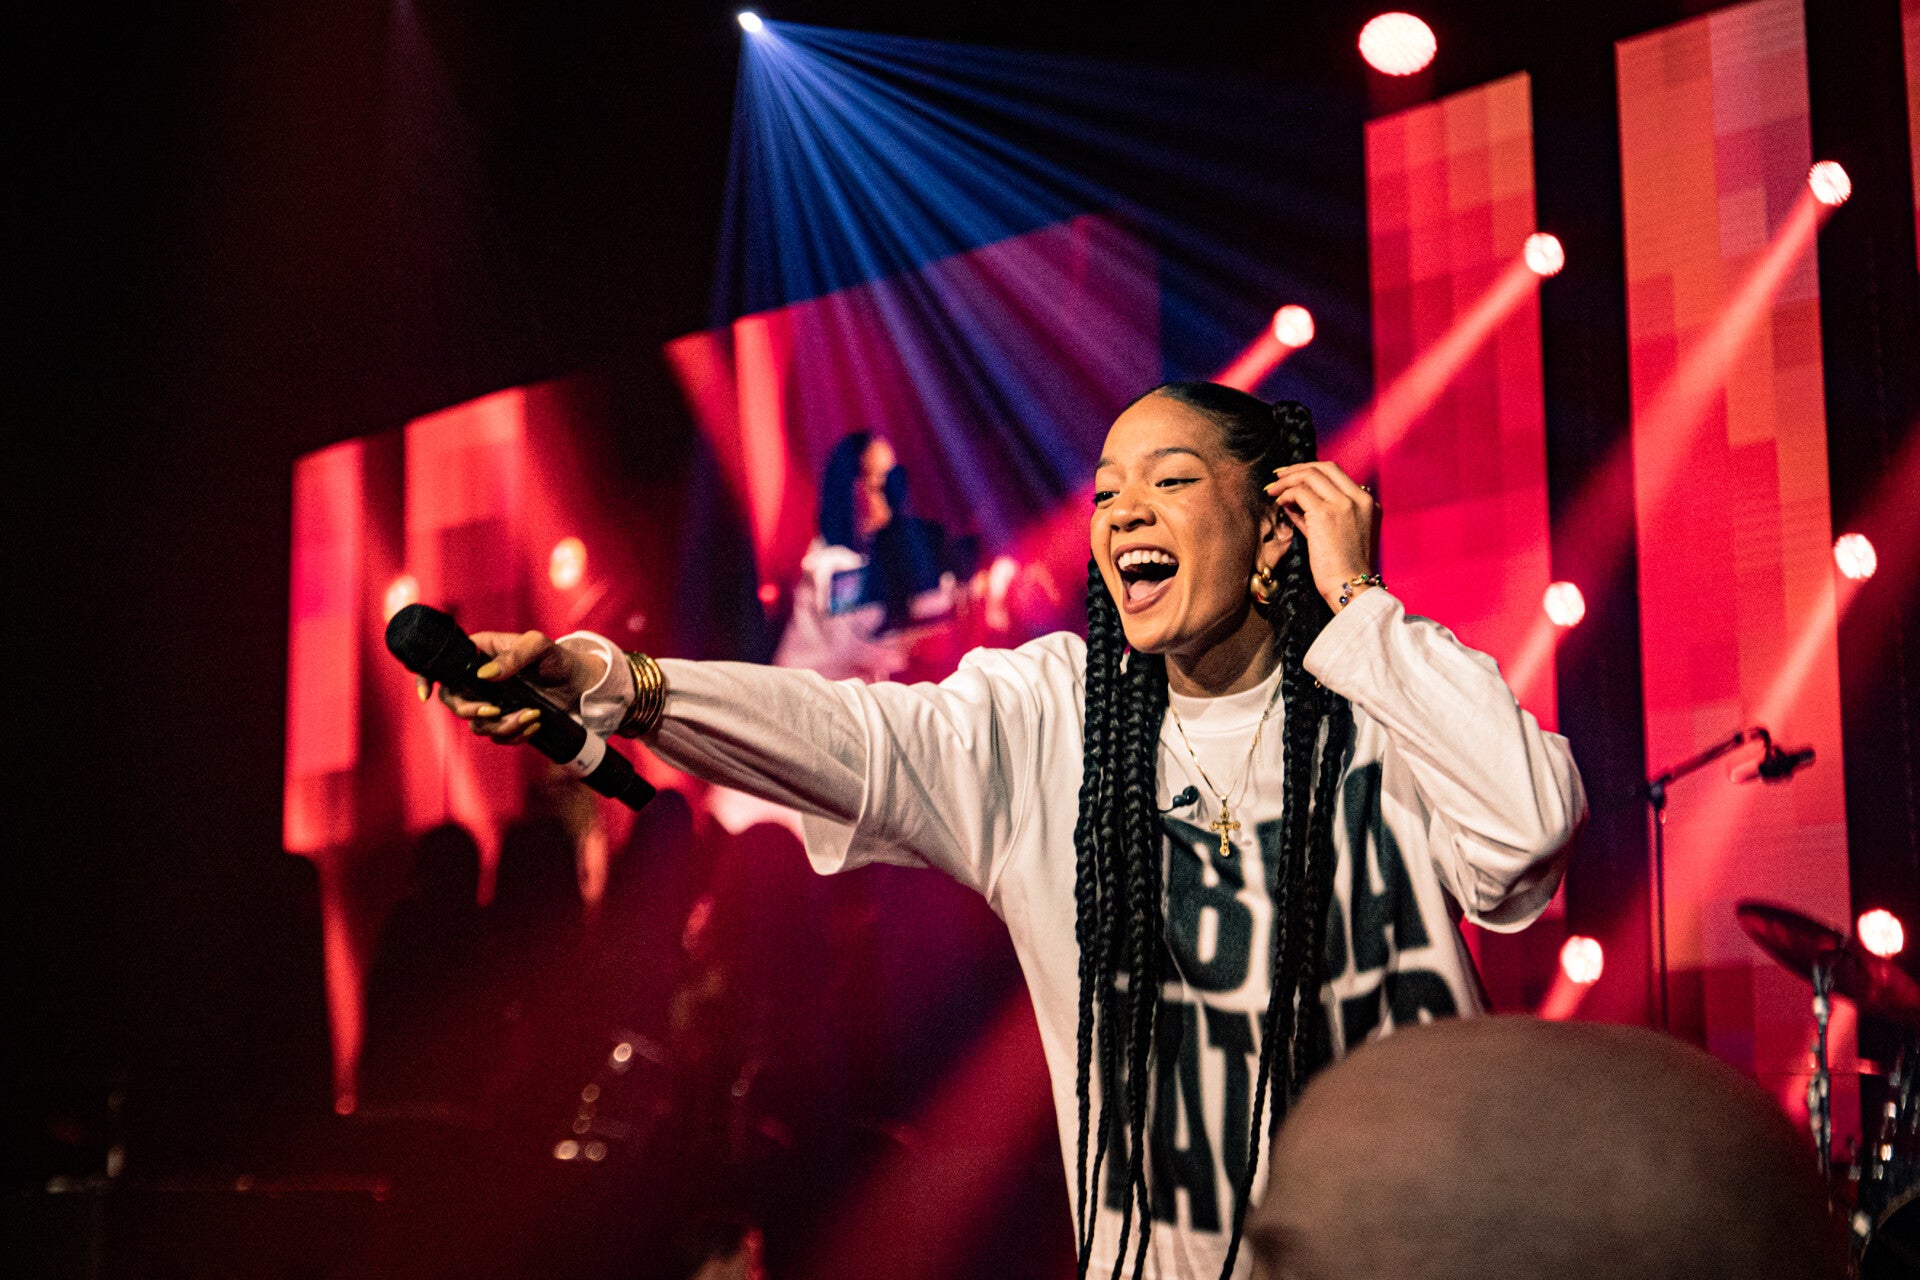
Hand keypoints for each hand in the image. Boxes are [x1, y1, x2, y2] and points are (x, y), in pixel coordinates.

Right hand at [426, 630, 604, 744]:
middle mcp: (479, 679)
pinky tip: (535, 724)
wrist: (580, 685)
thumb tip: (485, 675)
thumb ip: (515, 656)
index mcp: (479, 653)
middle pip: (453, 702)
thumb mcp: (539, 647)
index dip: (426, 679)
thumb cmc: (558, 659)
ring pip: (477, 724)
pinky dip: (514, 735)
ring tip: (531, 715)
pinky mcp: (504, 719)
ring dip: (502, 725)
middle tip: (495, 710)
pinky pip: (497, 736)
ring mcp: (491, 701)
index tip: (425, 695)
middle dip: (471, 711)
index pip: (442, 665)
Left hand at [1264, 462, 1380, 611]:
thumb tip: (1292, 499)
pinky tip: (1279, 503)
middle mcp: (1358, 498)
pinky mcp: (1326, 514)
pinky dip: (1286, 494)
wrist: (1351, 586)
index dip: (1310, 469)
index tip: (1292, 475)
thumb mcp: (1335, 533)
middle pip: (1323, 467)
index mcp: (1366, 501)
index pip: (1335, 472)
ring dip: (1287, 480)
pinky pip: (1300, 492)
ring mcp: (1343, 504)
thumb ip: (1317, 513)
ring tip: (1272, 490)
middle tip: (1278, 476)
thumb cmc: (1342, 567)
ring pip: (1310, 475)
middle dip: (1297, 468)